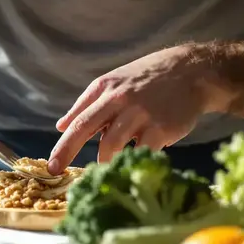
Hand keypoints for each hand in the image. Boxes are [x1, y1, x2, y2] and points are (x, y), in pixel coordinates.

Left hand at [47, 45, 228, 173]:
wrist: (192, 71)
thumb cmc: (147, 79)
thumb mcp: (114, 82)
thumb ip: (86, 103)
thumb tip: (61, 125)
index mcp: (104, 89)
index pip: (77, 121)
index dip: (62, 145)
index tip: (50, 166)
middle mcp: (119, 99)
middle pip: (85, 129)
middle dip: (67, 153)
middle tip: (56, 172)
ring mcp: (140, 114)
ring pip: (112, 145)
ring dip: (105, 160)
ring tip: (105, 168)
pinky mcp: (161, 128)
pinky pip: (141, 152)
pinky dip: (133, 160)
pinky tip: (133, 162)